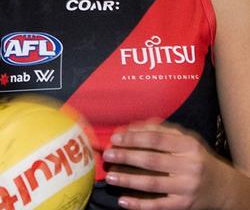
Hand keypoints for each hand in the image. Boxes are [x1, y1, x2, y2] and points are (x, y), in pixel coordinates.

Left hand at [102, 121, 227, 208]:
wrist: (222, 187)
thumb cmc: (195, 157)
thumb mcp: (184, 140)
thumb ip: (158, 130)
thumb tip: (128, 128)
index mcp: (188, 146)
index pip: (156, 139)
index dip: (133, 138)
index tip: (115, 138)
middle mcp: (189, 166)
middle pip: (152, 160)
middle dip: (126, 157)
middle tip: (107, 155)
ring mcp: (187, 187)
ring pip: (153, 184)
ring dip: (128, 180)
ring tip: (109, 177)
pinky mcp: (183, 205)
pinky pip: (158, 205)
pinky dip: (139, 204)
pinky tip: (123, 201)